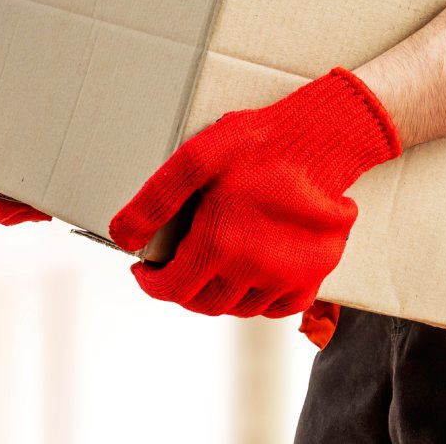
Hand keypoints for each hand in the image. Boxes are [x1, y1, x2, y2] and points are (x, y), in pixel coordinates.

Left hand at [108, 67, 400, 317]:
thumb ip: (154, 200)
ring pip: (240, 307)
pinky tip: (251, 275)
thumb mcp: (196, 157)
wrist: (322, 138)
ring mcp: (286, 275)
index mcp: (220, 243)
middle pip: (204, 303)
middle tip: (176, 267)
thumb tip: (123, 237)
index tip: (144, 270)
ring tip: (212, 266)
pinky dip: (261, 299)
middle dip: (181, 289)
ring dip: (219, 293)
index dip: (151, 283)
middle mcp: (254, 269)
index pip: (172, 288)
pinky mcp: (314, 273)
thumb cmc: (258, 143)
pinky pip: (280, 307)